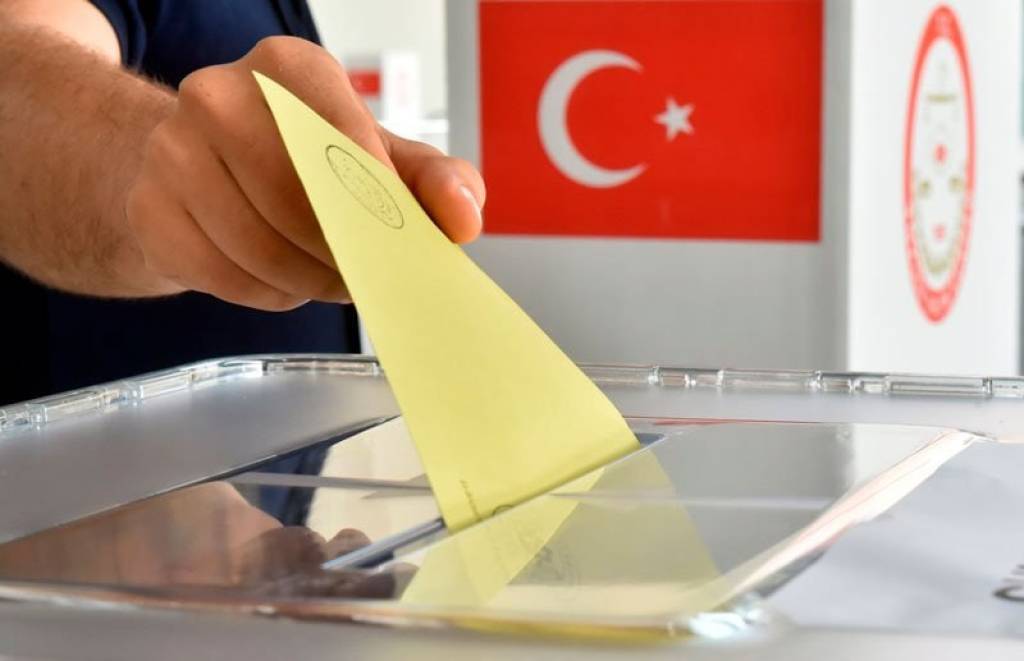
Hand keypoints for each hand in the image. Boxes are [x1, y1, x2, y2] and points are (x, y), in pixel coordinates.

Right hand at [125, 36, 484, 310]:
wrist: (203, 169)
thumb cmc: (301, 159)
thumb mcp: (379, 157)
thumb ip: (433, 181)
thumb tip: (463, 218)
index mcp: (287, 68)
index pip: (345, 138)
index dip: (378, 200)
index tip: (399, 237)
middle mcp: (218, 95)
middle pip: (300, 200)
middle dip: (346, 253)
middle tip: (370, 275)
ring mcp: (172, 151)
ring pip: (263, 247)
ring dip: (311, 282)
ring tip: (331, 279)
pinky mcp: (149, 210)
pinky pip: (227, 277)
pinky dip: (270, 295)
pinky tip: (283, 280)